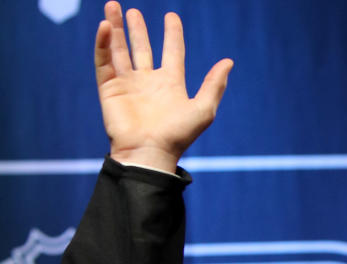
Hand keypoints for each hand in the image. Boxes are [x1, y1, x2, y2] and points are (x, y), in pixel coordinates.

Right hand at [95, 1, 232, 172]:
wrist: (149, 152)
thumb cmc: (178, 135)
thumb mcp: (203, 109)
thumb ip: (214, 84)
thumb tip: (229, 61)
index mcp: (171, 83)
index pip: (172, 51)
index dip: (172, 34)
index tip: (171, 16)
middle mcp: (148, 81)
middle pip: (142, 48)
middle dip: (137, 29)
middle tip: (132, 10)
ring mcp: (128, 84)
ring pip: (120, 50)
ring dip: (115, 28)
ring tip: (113, 6)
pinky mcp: (110, 88)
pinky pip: (105, 62)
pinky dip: (103, 43)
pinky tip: (104, 26)